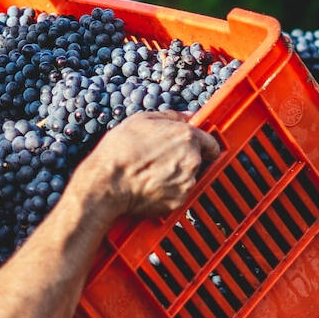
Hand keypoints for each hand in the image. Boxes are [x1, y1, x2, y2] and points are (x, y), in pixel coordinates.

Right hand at [76, 111, 221, 217]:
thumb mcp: (141, 120)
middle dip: (185, 161)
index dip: (202, 146)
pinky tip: (149, 186)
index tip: (193, 148)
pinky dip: (167, 192)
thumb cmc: (120, 151)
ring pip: (188, 179)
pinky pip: (178, 195)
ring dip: (176, 176)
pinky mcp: (178, 201)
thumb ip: (170, 116)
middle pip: (200, 162)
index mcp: (187, 137)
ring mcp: (187, 182)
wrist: (107, 183)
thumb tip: (187, 116)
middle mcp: (192, 160)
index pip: (211, 144)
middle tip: (161, 160)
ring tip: (151, 173)